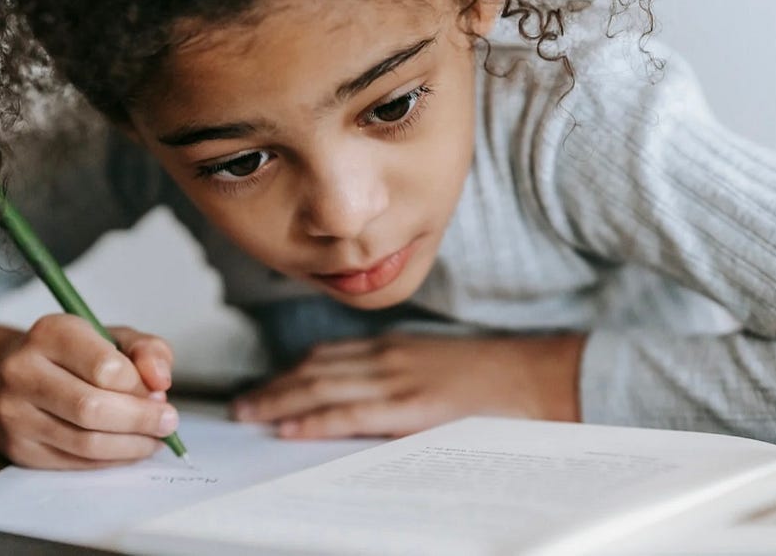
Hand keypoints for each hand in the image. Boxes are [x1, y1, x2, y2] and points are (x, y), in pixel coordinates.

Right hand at [0, 315, 178, 468]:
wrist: (7, 373)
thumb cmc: (71, 354)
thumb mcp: (113, 336)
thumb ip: (147, 350)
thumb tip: (161, 382)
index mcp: (51, 333)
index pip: (105, 367)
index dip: (140, 387)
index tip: (161, 394)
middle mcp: (23, 371)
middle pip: (92, 409)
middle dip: (140, 420)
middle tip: (168, 423)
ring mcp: (14, 413)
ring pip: (85, 442)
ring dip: (130, 445)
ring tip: (154, 439)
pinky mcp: (18, 447)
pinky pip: (74, 462)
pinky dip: (110, 460)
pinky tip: (128, 449)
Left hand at [231, 332, 584, 439]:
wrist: (533, 376)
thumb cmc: (491, 376)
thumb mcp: (436, 363)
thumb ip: (400, 371)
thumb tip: (368, 391)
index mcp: (393, 347)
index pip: (328, 356)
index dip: (291, 371)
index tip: (267, 383)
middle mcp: (387, 358)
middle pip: (315, 371)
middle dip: (275, 388)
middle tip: (241, 404)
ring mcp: (397, 381)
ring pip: (323, 389)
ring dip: (281, 403)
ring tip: (250, 415)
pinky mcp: (410, 407)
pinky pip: (351, 414)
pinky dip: (315, 421)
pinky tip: (291, 428)